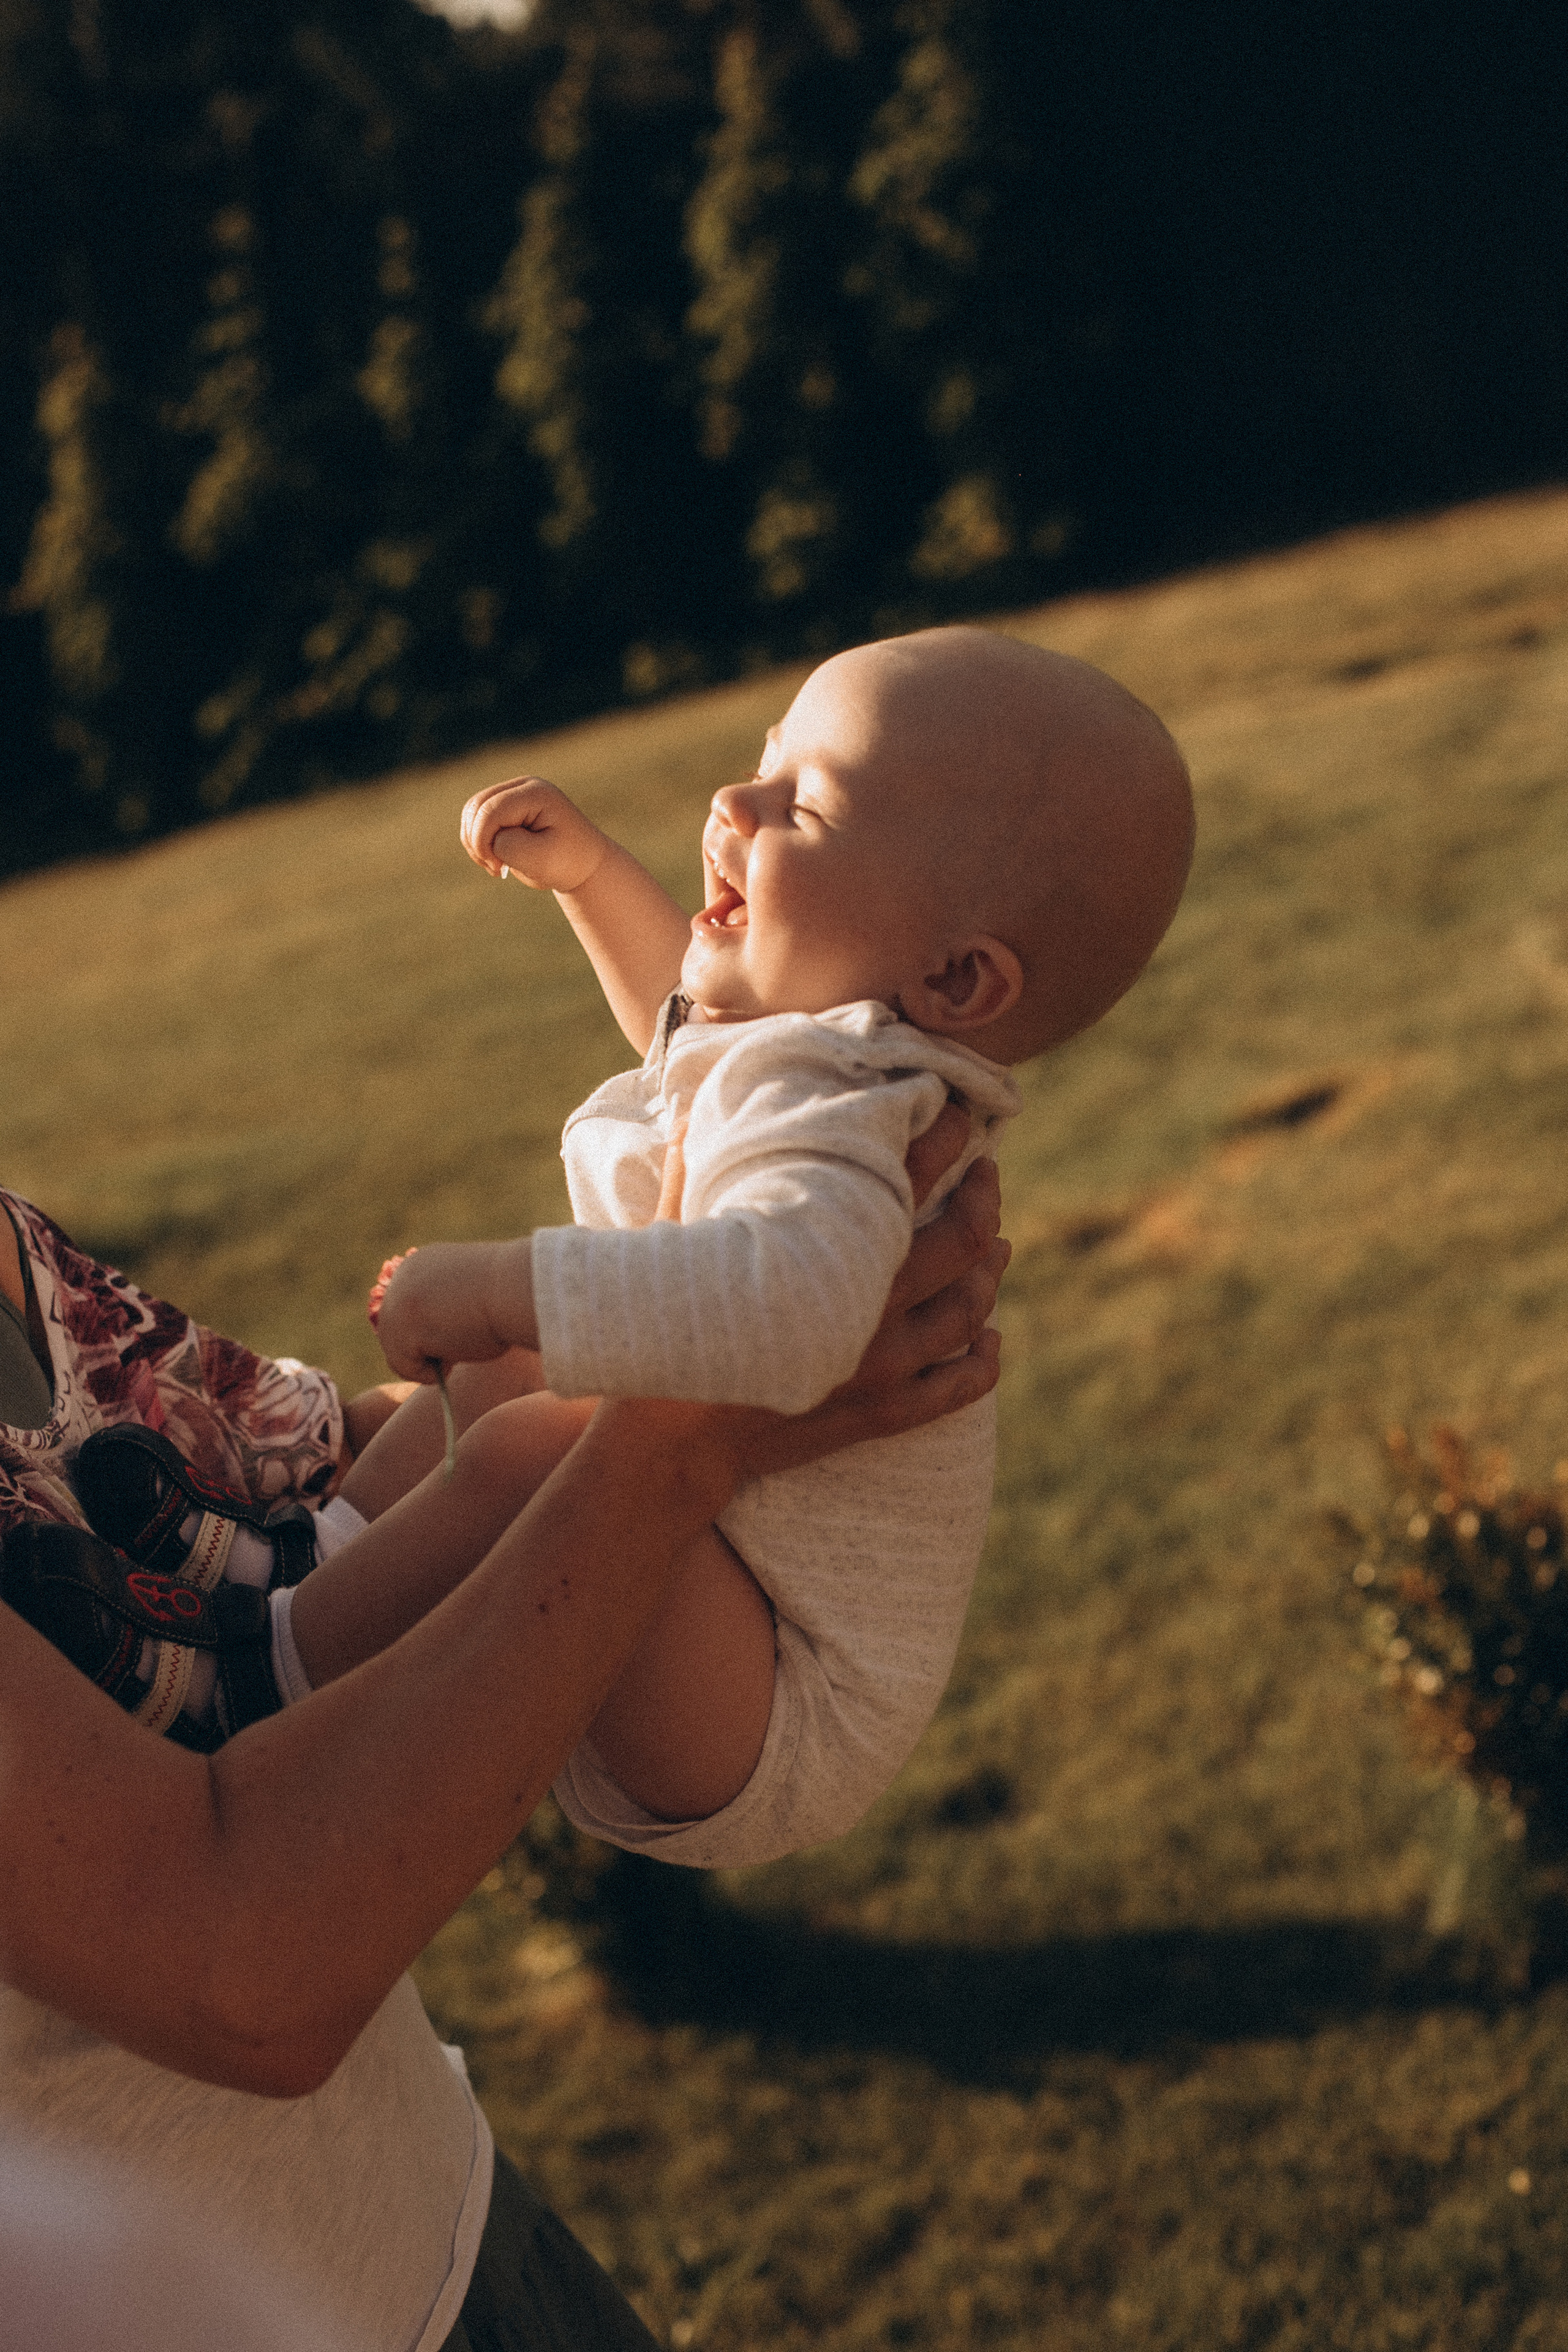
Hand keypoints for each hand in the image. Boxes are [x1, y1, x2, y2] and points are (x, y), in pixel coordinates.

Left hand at [374, 1239, 536, 1381]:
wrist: (516, 1288)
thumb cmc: (507, 1296)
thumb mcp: (466, 1295)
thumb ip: (442, 1307)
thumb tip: (432, 1339)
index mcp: (419, 1264)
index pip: (406, 1309)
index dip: (426, 1331)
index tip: (453, 1337)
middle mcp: (400, 1279)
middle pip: (393, 1330)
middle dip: (421, 1349)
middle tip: (456, 1352)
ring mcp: (397, 1302)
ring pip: (396, 1352)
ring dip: (425, 1363)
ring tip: (459, 1356)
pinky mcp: (400, 1328)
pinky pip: (404, 1367)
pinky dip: (427, 1374)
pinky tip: (455, 1361)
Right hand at [460, 777, 610, 893]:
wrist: (582, 865)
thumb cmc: (567, 863)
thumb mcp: (540, 860)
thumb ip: (509, 845)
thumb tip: (488, 837)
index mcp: (536, 793)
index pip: (491, 810)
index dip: (483, 841)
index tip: (498, 870)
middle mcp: (522, 786)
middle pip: (476, 806)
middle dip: (477, 841)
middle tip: (496, 869)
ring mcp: (512, 794)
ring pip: (471, 812)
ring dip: (474, 842)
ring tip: (496, 866)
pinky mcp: (505, 808)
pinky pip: (475, 820)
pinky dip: (478, 842)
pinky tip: (495, 860)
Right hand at [647, 1147, 1004, 1498]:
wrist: (670, 1443)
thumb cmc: (667, 1332)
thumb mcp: (672, 1243)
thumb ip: (689, 1176)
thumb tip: (690, 1117)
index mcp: (831, 1254)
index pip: (911, 1176)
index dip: (943, 1137)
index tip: (954, 1113)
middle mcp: (871, 1309)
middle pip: (963, 1242)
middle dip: (983, 1200)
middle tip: (986, 1175)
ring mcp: (883, 1368)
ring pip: (970, 1312)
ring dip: (990, 1273)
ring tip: (996, 1244)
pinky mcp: (881, 1415)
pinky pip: (958, 1388)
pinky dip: (985, 1360)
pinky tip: (992, 1338)